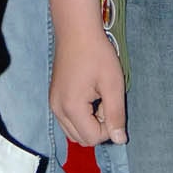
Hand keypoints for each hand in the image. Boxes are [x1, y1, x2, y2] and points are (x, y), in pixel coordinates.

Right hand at [49, 28, 126, 145]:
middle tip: (104, 100)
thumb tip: (119, 140)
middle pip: (82, 139)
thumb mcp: (113, 84)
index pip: (93, 138)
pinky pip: (68, 121)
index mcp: (71, 108)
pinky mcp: (53, 99)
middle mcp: (57, 110)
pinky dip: (81, 117)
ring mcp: (53, 105)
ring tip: (97, 98)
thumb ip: (116, 115)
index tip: (111, 103)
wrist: (76, 31)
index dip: (108, 127)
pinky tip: (88, 95)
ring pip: (74, 133)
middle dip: (98, 127)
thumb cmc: (97, 54)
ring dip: (90, 123)